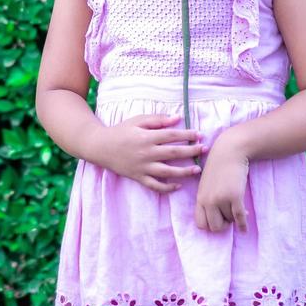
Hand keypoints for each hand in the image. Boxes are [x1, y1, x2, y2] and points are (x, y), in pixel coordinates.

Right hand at [88, 114, 207, 193]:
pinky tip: (178, 185)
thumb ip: (157, 119)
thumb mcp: (137, 120)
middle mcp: (146, 153)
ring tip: (197, 170)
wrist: (100, 147)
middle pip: (173, 152)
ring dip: (184, 171)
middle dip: (191, 151)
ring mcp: (142, 167)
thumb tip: (177, 118)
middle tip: (205, 149)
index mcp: (146, 137)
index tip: (199, 134)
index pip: (171, 135)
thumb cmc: (121, 131)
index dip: (187, 134)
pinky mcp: (138, 177)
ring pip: (167, 171)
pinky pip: (155, 185)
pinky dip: (167, 187)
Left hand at [195, 134, 249, 231]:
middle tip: (229, 216)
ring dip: (234, 217)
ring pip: (230, 221)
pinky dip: (243, 225)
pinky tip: (245, 229)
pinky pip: (239, 218)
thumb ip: (208, 199)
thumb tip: (219, 217)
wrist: (229, 151)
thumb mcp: (207, 184)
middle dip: (224, 225)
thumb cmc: (219, 167)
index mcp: (200, 197)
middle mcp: (208, 200)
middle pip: (214, 227)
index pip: (200, 223)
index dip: (210, 225)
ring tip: (237, 205)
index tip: (219, 219)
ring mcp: (221, 199)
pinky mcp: (234, 196)